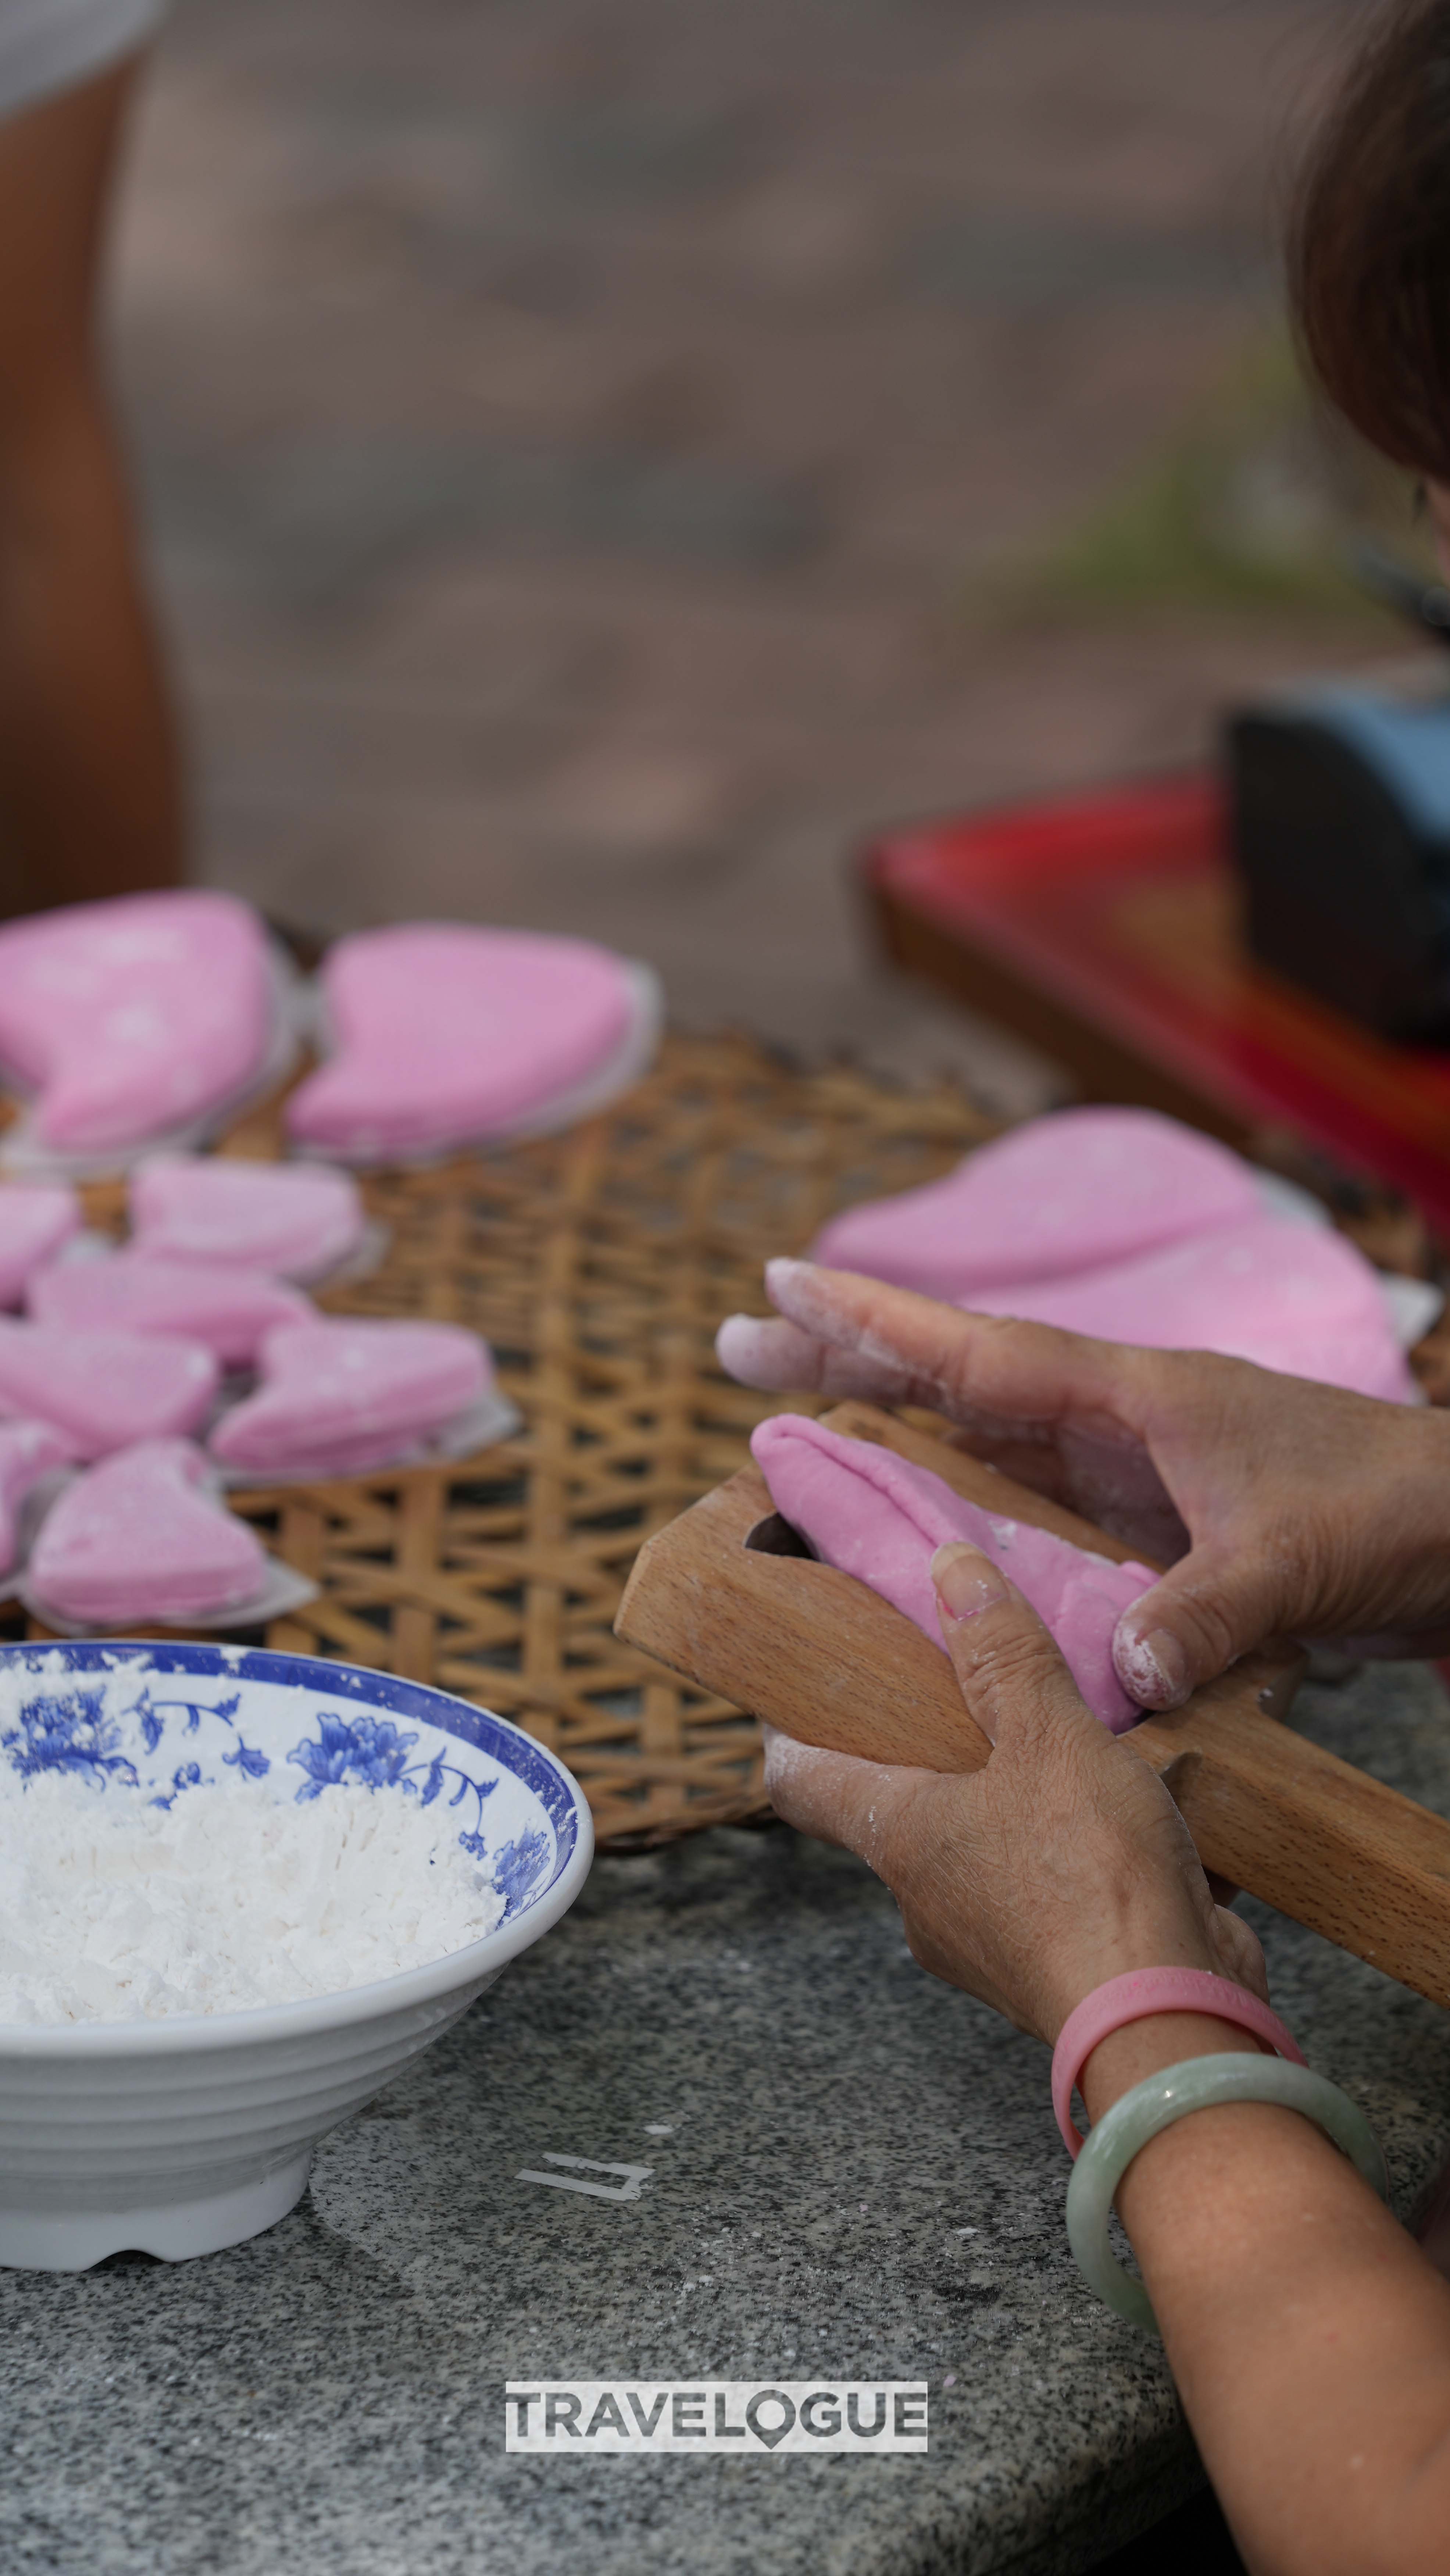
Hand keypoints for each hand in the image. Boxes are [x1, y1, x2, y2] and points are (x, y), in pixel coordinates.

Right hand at [718, 1258, 1449, 1707]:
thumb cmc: (1396, 1516)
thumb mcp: (1299, 1564)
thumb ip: (1208, 1612)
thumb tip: (1119, 1670)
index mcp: (1140, 1396)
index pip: (985, 1351)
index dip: (880, 1319)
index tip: (784, 1278)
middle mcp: (1117, 1418)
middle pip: (957, 1377)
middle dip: (845, 1354)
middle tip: (735, 1341)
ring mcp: (1127, 1464)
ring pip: (978, 1430)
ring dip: (884, 1419)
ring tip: (783, 1408)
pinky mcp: (1144, 1515)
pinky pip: (1021, 1494)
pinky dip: (953, 1490)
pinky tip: (905, 1509)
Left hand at [764, 1538, 1265, 2043]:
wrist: (1175, 2023)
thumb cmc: (1092, 1879)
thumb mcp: (1048, 1735)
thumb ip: (1003, 1654)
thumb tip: (950, 1571)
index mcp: (897, 1838)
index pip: (799, 1778)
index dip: (790, 1724)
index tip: (799, 1679)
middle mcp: (927, 1898)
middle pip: (898, 1805)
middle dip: (933, 1746)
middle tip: (970, 1681)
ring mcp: (991, 1940)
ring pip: (984, 1844)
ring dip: (1019, 1794)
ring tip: (1074, 1733)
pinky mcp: (1058, 1964)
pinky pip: (1052, 1885)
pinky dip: (1078, 1845)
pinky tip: (1131, 1803)